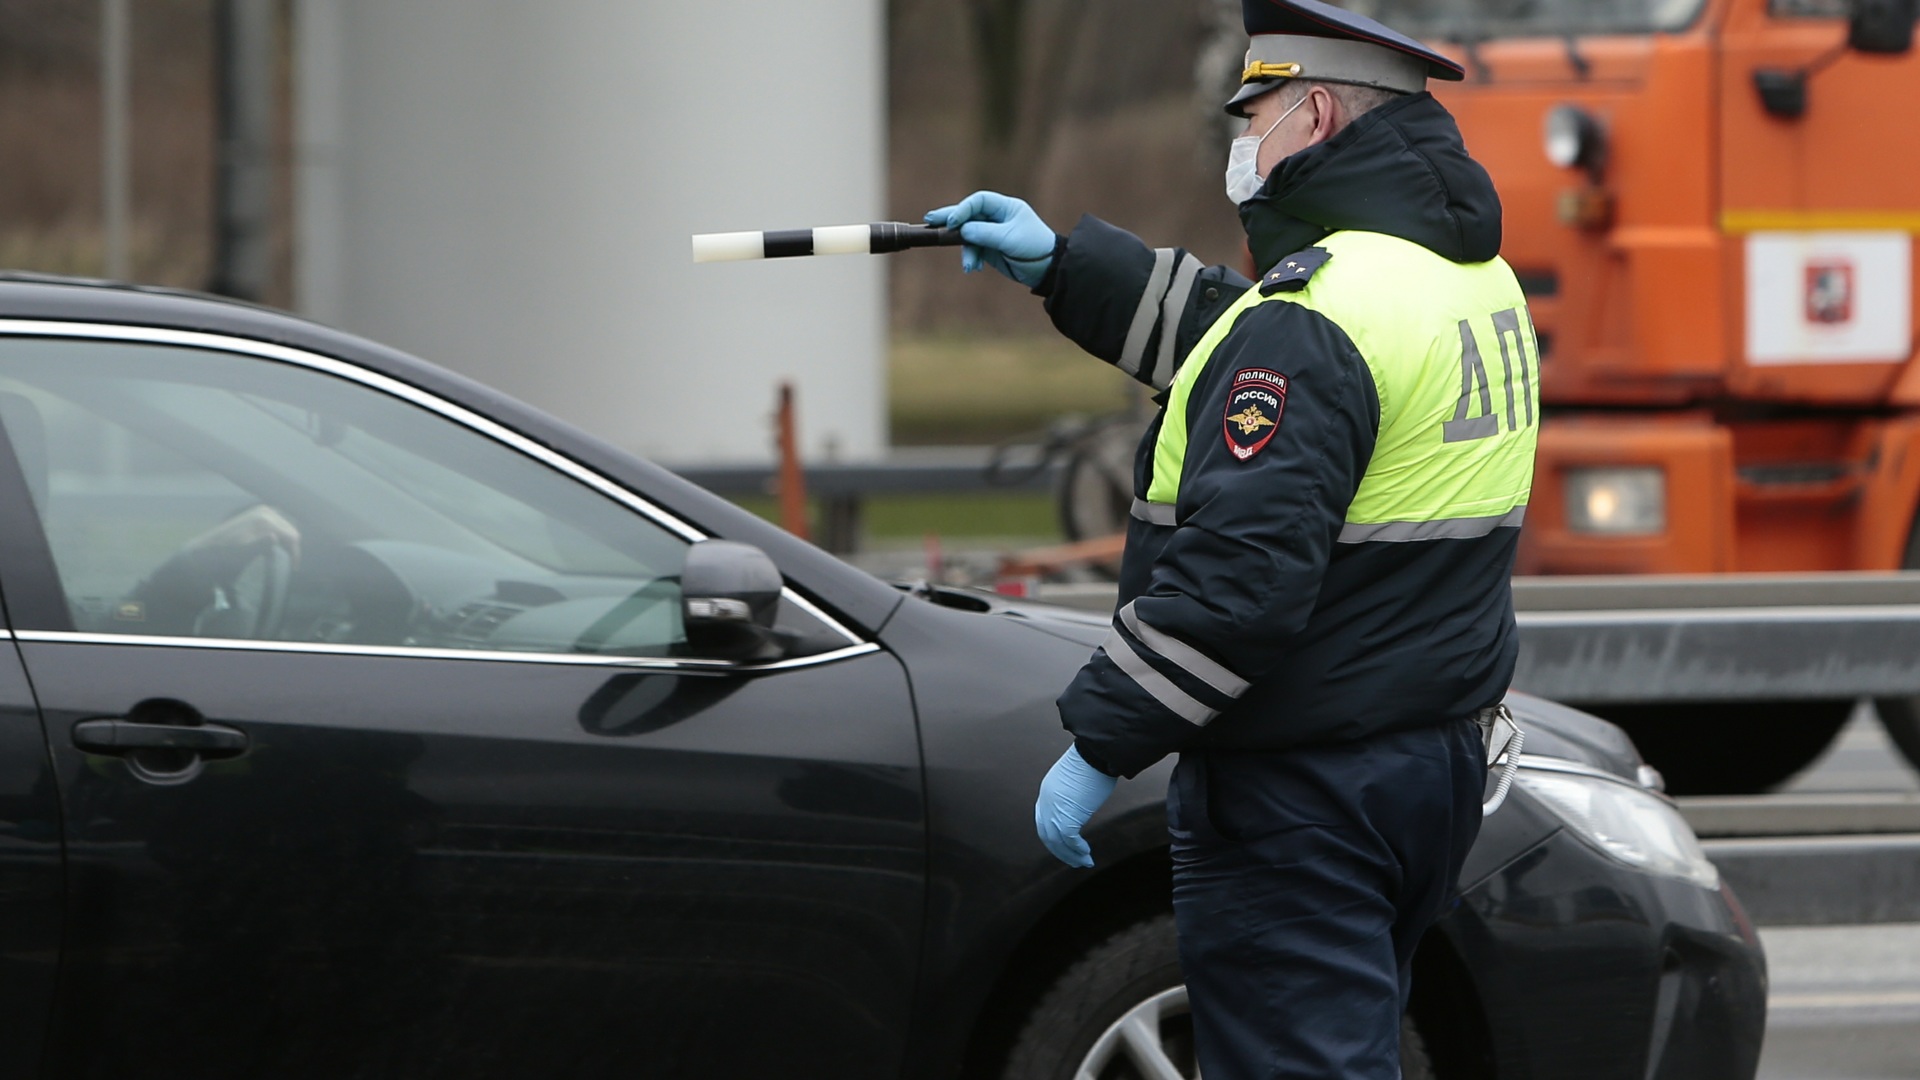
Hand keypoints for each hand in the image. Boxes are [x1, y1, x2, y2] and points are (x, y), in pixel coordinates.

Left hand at [184, 505, 301, 567]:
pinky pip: (277, 526)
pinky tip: (273, 548)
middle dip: (291, 547)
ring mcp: (262, 511)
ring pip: (285, 528)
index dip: (295, 553)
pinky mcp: (259, 515)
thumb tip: (274, 538)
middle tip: (288, 564)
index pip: (292, 536)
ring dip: (285, 543)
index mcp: (264, 519)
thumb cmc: (225, 555)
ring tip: (280, 557)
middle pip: (291, 530)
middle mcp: (266, 511)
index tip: (292, 569)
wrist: (207, 549)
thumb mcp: (242, 554)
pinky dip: (279, 537)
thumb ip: (259, 546)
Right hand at [924, 191, 1056, 286]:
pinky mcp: (990, 249)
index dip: (963, 209)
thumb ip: (984, 233)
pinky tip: (973, 268)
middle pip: (969, 214)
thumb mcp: (1009, 239)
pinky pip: (973, 250)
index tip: (952, 221)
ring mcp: (992, 233)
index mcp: (1006, 208)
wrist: (1047, 269)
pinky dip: (971, 258)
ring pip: (968, 236)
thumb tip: (961, 229)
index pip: (979, 201)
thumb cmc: (1034, 247)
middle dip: (951, 219)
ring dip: (966, 250)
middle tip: (930, 220)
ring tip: (969, 265)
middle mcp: (997, 218)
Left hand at [1034, 744, 1116, 867]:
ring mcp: (1054, 810)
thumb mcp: (1078, 777)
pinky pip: (1069, 840)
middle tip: (1073, 860)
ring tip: (1083, 862)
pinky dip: (1078, 850)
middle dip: (1059, 850)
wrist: (1095, 754)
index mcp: (1047, 791)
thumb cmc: (1093, 760)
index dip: (1051, 835)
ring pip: (1057, 842)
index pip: (1042, 819)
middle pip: (1046, 834)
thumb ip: (1075, 792)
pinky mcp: (1067, 816)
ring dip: (1070, 855)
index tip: (1063, 844)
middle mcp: (1046, 802)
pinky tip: (1087, 855)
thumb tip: (1086, 799)